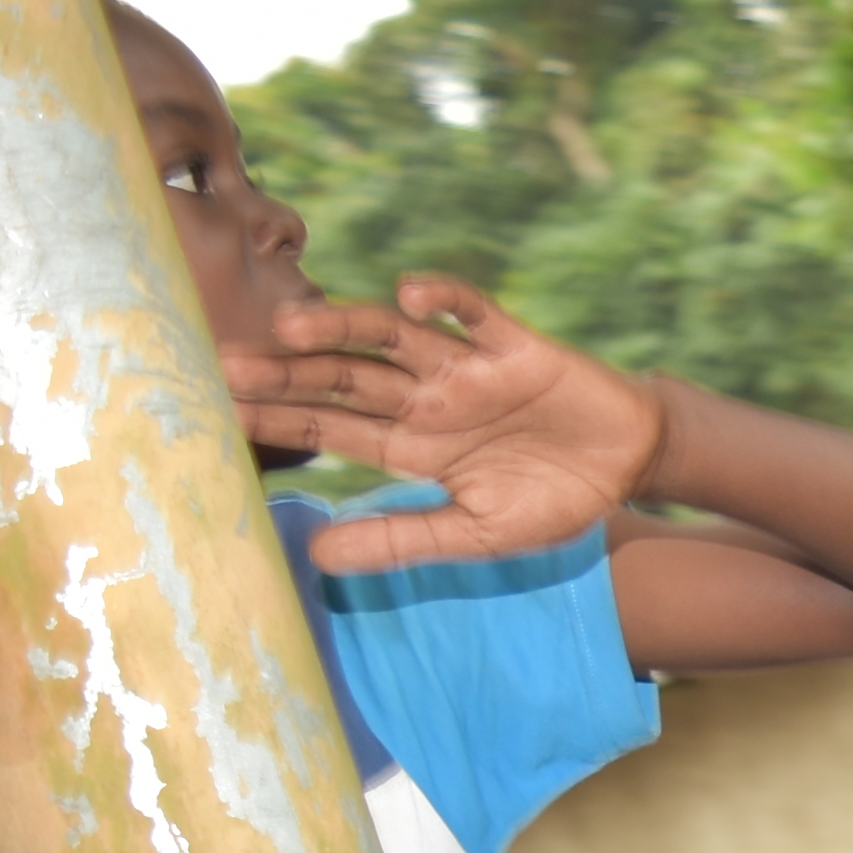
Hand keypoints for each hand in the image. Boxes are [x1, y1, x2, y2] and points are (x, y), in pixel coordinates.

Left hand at [232, 280, 668, 571]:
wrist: (631, 464)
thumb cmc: (554, 499)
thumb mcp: (478, 533)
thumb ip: (403, 540)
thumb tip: (318, 555)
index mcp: (415, 444)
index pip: (332, 425)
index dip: (279, 417)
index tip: (221, 411)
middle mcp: (428, 397)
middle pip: (344, 375)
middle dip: (288, 370)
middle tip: (227, 362)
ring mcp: (466, 367)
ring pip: (389, 336)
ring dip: (342, 326)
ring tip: (292, 325)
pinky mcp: (514, 344)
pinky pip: (471, 310)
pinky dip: (442, 297)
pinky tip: (408, 297)